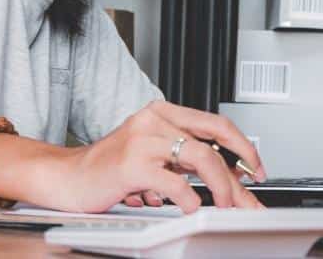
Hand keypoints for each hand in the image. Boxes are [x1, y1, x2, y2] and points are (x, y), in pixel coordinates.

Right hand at [50, 100, 266, 213]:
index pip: (214, 123)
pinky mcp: (131, 164)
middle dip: (237, 175)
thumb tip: (224, 177)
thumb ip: (182, 159)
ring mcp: (142, 140)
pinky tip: (190, 208)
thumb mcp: (150, 154)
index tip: (255, 168)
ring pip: (201, 158)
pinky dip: (189, 199)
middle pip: (213, 141)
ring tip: (223, 205)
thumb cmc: (107, 168)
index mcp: (161, 113)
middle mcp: (153, 120)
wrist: (67, 176)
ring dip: (221, 187)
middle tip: (247, 198)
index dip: (242, 146)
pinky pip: (174, 182)